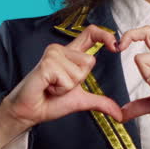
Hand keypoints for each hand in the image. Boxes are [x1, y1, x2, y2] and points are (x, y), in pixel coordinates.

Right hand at [0, 26, 123, 148]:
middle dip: (79, 80)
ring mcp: (53, 55)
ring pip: (79, 71)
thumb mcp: (81, 100)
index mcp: (70, 54)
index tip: (115, 45)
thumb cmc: (49, 102)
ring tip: (52, 86)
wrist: (30, 112)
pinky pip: (67, 80)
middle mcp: (61, 50)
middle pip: (89, 61)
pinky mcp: (46, 64)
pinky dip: (60, 90)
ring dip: (68, 87)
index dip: (105, 35)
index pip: (91, 34)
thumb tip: (119, 114)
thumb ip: (100, 102)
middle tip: (60, 85)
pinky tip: (47, 87)